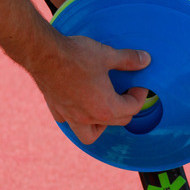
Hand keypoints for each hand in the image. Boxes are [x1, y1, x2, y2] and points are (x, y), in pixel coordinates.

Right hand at [37, 33, 151, 143]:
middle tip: (126, 91)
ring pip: (90, 134)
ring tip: (105, 108)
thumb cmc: (76, 56)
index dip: (140, 94)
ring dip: (102, 125)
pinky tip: (79, 103)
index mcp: (106, 108)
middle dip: (126, 108)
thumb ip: (128, 60)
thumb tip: (146, 60)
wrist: (43, 55)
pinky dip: (77, 118)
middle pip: (118, 122)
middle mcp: (89, 118)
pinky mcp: (56, 110)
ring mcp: (71, 117)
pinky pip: (70, 123)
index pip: (133, 108)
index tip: (139, 84)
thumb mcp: (107, 55)